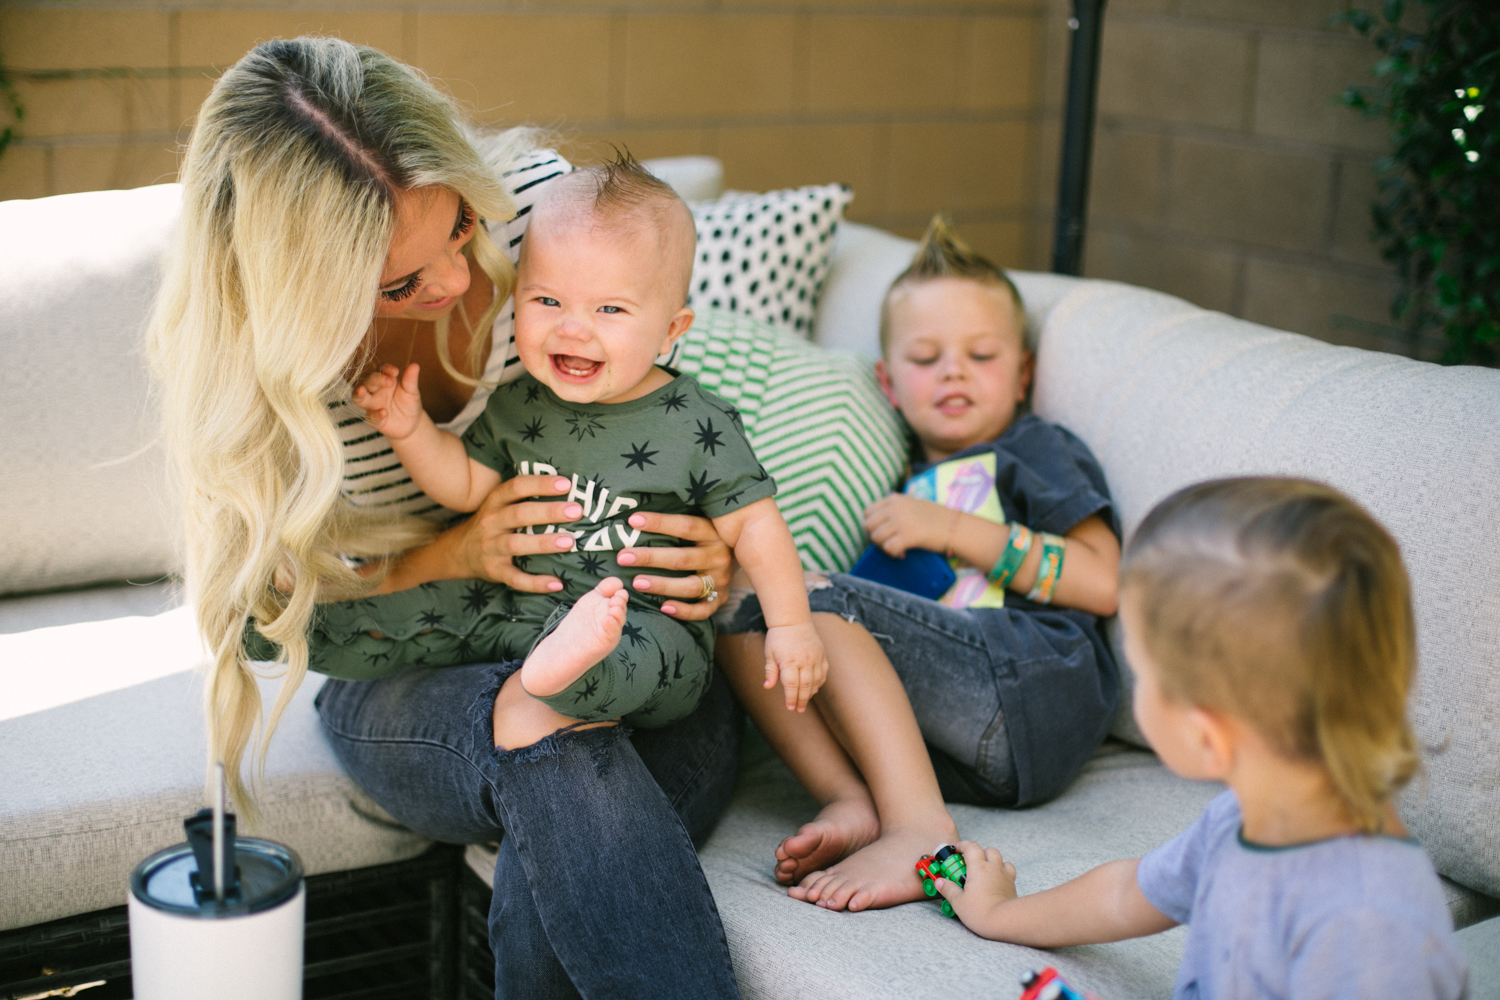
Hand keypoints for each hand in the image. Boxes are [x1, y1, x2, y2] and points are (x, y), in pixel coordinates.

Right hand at [353, 363, 423, 440]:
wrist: (411, 423)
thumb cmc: (409, 403)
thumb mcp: (412, 391)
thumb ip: (410, 379)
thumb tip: (415, 365)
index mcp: (384, 379)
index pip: (381, 369)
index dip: (386, 369)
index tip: (396, 372)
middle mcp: (375, 391)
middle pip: (368, 381)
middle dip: (375, 379)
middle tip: (388, 381)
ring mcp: (372, 405)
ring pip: (358, 398)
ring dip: (358, 394)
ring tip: (361, 390)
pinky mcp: (373, 419)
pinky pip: (370, 417)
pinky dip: (375, 415)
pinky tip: (383, 413)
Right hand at [452, 475, 584, 590]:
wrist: (457, 552)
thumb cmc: (492, 523)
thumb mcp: (499, 504)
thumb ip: (525, 495)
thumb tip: (569, 486)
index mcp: (495, 502)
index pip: (516, 487)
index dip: (540, 484)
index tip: (566, 484)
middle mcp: (490, 523)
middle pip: (519, 514)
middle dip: (549, 512)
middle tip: (576, 511)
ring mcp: (490, 548)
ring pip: (516, 545)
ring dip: (543, 543)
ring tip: (569, 542)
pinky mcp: (493, 571)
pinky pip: (515, 579)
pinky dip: (535, 583)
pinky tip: (557, 583)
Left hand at [613, 511, 731, 620]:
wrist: (750, 554)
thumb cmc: (709, 537)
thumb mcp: (705, 522)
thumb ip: (681, 520)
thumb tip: (640, 513)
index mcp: (714, 533)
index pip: (685, 526)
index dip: (659, 523)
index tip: (633, 521)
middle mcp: (720, 556)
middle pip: (682, 558)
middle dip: (650, 557)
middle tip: (623, 557)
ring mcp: (722, 579)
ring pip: (690, 586)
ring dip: (662, 585)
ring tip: (636, 583)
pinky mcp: (721, 598)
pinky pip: (703, 610)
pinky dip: (684, 610)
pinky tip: (663, 606)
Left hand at [762, 622, 826, 712]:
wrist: (793, 620)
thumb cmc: (778, 638)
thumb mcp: (769, 653)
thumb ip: (770, 671)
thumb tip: (767, 686)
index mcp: (789, 660)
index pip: (791, 684)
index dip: (791, 697)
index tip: (789, 707)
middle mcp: (804, 660)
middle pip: (805, 685)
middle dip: (802, 700)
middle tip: (798, 710)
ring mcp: (815, 657)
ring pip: (816, 681)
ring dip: (811, 693)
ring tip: (805, 702)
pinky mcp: (821, 655)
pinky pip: (823, 673)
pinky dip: (819, 682)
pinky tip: (814, 689)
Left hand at [864, 494, 953, 558]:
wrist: (957, 527)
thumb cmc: (937, 518)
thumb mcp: (914, 504)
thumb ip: (897, 507)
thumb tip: (880, 518)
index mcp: (896, 499)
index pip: (868, 512)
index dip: (873, 525)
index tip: (885, 532)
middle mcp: (896, 508)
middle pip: (868, 525)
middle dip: (876, 537)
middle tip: (890, 542)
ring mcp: (901, 521)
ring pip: (876, 538)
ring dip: (884, 547)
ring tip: (898, 549)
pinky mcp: (908, 535)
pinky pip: (888, 548)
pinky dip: (893, 554)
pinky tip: (903, 554)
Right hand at [934, 840, 1017, 929]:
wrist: (1005, 921)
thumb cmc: (981, 912)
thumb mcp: (958, 902)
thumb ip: (948, 890)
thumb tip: (940, 882)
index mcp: (979, 868)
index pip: (971, 847)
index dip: (963, 845)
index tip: (956, 850)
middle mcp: (993, 868)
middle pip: (988, 850)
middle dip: (979, 852)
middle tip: (969, 862)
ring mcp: (1005, 876)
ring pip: (1001, 859)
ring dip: (992, 860)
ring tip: (984, 870)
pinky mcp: (1012, 885)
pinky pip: (1009, 872)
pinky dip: (1002, 871)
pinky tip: (996, 880)